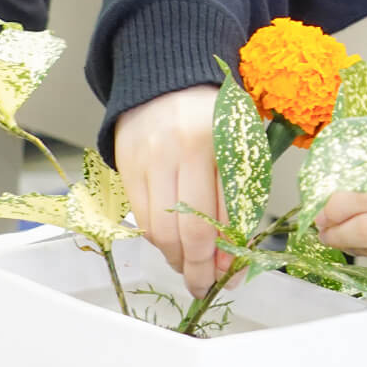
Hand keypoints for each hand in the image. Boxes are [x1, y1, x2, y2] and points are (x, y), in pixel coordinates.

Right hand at [114, 85, 228, 297]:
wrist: (167, 80)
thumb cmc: (214, 114)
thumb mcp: (239, 142)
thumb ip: (239, 191)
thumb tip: (231, 251)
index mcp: (223, 140)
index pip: (229, 209)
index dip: (230, 249)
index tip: (234, 273)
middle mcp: (185, 150)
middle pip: (191, 226)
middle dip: (200, 267)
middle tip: (206, 286)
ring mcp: (151, 159)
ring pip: (161, 228)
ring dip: (176, 259)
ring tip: (189, 271)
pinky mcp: (127, 166)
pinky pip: (141, 217)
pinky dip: (156, 240)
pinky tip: (170, 247)